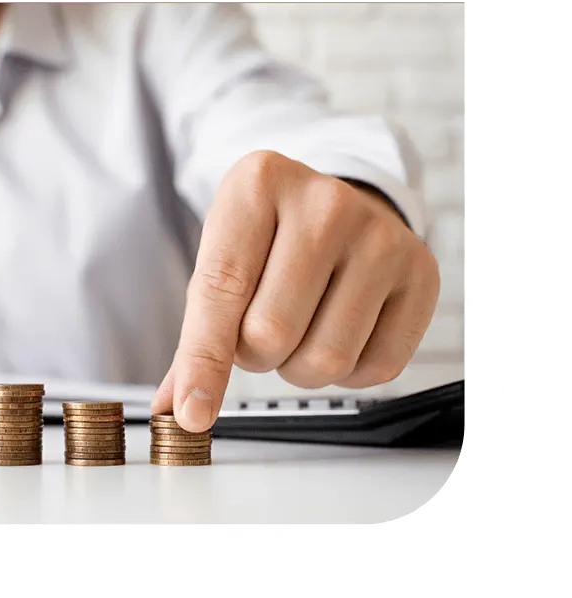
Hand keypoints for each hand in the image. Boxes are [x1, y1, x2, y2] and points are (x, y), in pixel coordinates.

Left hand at [153, 151, 439, 431]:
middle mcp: (325, 202)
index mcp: (258, 183)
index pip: (221, 290)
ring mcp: (381, 236)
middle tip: (258, 327)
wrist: (340, 206)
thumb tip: (175, 406)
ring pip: (325, 359)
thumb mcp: (221, 258)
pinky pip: (376, 368)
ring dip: (298, 367)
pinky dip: (348, 372)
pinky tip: (340, 330)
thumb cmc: (269, 238)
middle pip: (270, 334)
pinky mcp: (421, 273)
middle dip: (254, 353)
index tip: (192, 413)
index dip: (203, 361)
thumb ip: (196, 334)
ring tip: (300, 326)